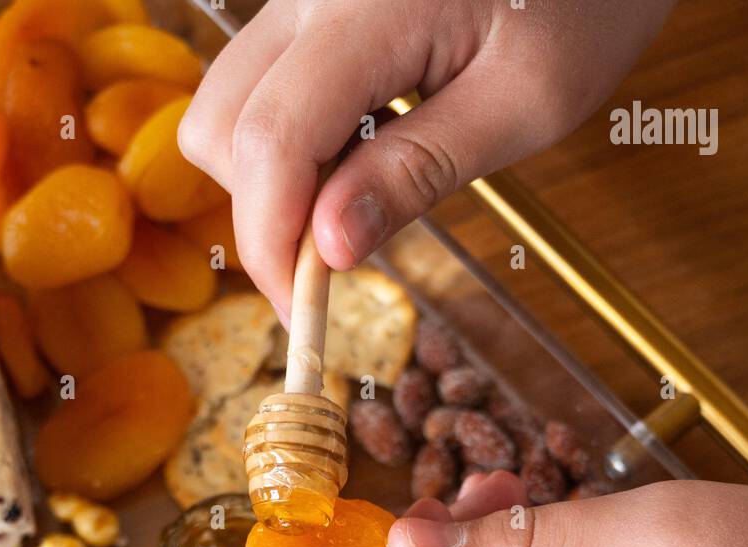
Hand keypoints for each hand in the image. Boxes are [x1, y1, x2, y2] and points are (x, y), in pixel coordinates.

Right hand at [179, 0, 673, 316]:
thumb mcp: (525, 103)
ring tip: (355, 206)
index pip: (270, 142)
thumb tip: (330, 249)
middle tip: (332, 270)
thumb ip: (420, 172)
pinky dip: (290, 139)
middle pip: (222, 125)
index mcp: (369, 7)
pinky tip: (358, 155)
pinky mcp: (314, 0)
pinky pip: (264, 81)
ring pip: (229, 103)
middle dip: (263, 216)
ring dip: (271, 180)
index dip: (273, 245)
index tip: (305, 314)